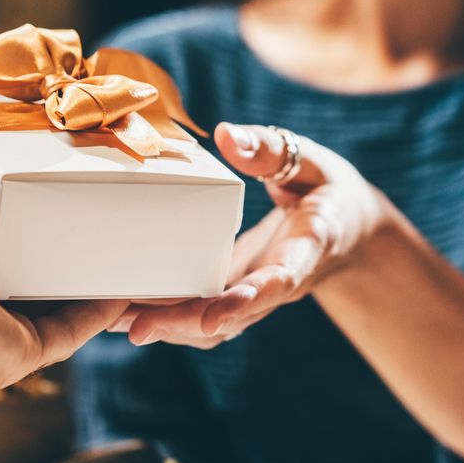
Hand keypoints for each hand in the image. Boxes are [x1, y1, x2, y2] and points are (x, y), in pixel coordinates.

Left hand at [0, 136, 127, 387]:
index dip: (15, 234)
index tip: (48, 206)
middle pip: (23, 291)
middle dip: (61, 266)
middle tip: (96, 232)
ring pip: (52, 318)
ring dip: (87, 293)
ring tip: (119, 258)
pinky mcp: (10, 353)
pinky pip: (64, 336)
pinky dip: (95, 316)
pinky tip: (120, 289)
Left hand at [113, 123, 388, 347]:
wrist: (348, 231)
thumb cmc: (328, 190)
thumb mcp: (312, 162)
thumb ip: (272, 152)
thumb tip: (226, 135)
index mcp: (307, 250)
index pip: (279, 281)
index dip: (245, 302)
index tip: (212, 319)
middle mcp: (280, 283)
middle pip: (235, 315)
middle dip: (185, 323)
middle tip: (135, 326)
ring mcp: (257, 294)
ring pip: (215, 325)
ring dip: (169, 328)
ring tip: (116, 321)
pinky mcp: (237, 293)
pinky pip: (205, 314)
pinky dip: (168, 318)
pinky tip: (126, 312)